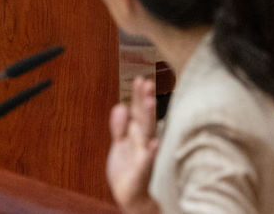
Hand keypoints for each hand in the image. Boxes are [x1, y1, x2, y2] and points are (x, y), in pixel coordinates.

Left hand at [106, 76, 160, 213]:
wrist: (129, 194)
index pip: (138, 111)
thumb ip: (119, 125)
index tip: (139, 79)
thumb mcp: (120, 143)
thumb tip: (120, 106)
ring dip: (149, 117)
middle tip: (146, 82)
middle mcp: (142, 140)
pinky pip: (147, 160)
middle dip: (144, 100)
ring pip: (147, 133)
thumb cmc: (127, 167)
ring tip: (150, 101)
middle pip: (144, 117)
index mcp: (136, 134)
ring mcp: (144, 154)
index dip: (138, 96)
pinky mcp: (142, 170)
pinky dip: (151, 152)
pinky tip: (154, 143)